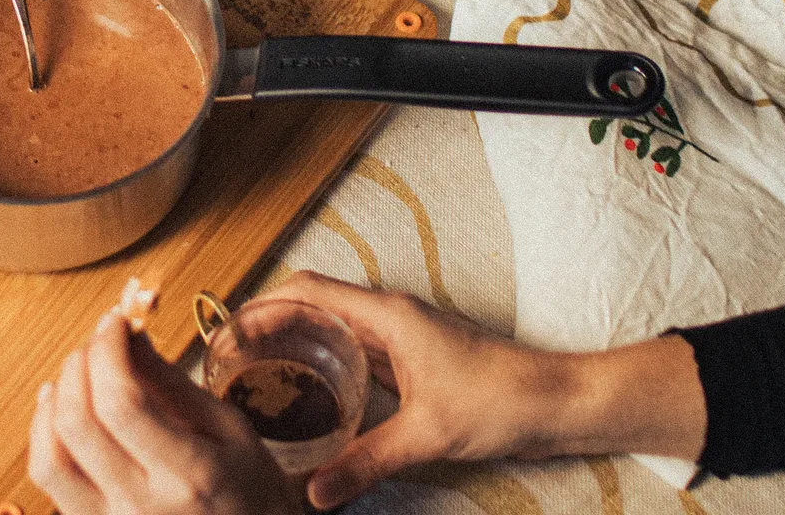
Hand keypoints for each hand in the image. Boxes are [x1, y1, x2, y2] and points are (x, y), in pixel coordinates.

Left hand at [30, 312, 287, 514]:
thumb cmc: (250, 493)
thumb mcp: (229, 430)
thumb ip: (172, 382)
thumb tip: (128, 333)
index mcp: (190, 477)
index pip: (122, 404)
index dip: (108, 350)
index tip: (116, 322)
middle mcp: (143, 509)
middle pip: (78, 424)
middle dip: (80, 363)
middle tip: (100, 341)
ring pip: (49, 460)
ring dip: (54, 400)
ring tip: (78, 373)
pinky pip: (49, 481)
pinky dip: (45, 436)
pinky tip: (60, 409)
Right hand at [266, 274, 705, 507]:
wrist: (555, 401)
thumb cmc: (498, 400)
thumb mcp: (426, 435)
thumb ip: (366, 461)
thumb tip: (314, 493)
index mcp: (384, 313)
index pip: (307, 290)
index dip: (263, 306)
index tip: (229, 333)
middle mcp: (387, 314)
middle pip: (313, 303)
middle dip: (270, 324)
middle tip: (234, 361)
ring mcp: (400, 334)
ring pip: (333, 325)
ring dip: (296, 341)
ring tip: (262, 376)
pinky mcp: (412, 357)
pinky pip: (355, 349)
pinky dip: (326, 362)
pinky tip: (315, 396)